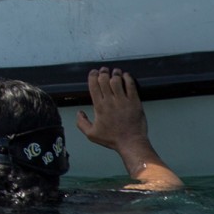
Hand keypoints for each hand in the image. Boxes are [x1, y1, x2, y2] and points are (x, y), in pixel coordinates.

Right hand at [76, 67, 181, 190]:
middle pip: (105, 80)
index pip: (94, 85)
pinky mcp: (135, 102)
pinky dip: (128, 78)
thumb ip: (81, 123)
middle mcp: (110, 101)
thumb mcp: (91, 134)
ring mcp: (123, 101)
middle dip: (103, 72)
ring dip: (115, 73)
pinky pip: (131, 86)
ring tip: (115, 71)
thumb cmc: (112, 139)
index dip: (93, 76)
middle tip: (104, 70)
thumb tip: (79, 112)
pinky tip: (126, 76)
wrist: (131, 143)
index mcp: (99, 107)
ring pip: (117, 81)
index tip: (94, 72)